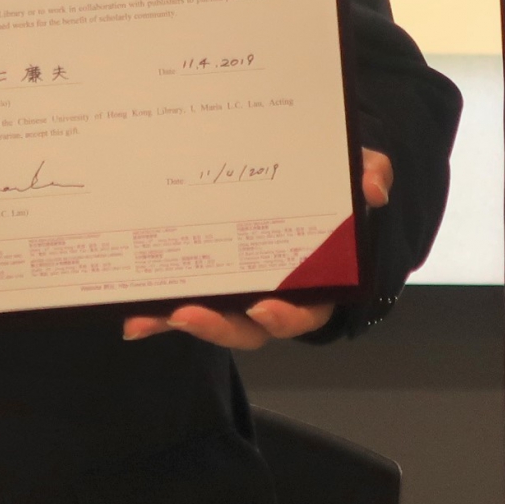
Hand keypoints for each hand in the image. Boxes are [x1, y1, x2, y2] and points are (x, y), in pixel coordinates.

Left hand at [121, 148, 390, 349]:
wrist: (302, 187)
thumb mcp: (353, 178)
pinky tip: (132, 318)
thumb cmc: (330, 193)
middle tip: (189, 313)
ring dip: (180, 322)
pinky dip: (159, 316)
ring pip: (211, 321)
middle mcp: (273, 300)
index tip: (262, 306)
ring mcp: (237, 297)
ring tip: (151, 314)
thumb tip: (372, 187)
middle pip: (248, 329)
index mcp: (313, 286)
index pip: (301, 314)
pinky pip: (183, 307)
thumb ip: (370, 175)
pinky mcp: (207, 288)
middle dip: (218, 326)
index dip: (283, 316)